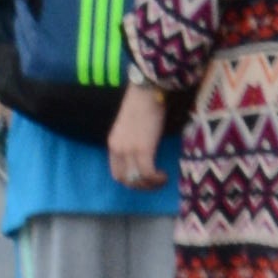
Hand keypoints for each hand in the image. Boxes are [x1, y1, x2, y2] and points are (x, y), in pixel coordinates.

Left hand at [108, 76, 171, 190]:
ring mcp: (128, 150)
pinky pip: (147, 174)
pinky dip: (157, 179)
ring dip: (151, 185)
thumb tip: (144, 159)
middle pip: (125, 180)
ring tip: (162, 179)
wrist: (147, 91)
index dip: (131, 181)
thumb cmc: (143, 105)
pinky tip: (165, 175)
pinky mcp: (142, 149)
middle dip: (141, 186)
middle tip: (155, 182)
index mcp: (113, 143)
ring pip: (137, 180)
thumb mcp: (132, 128)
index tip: (145, 179)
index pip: (116, 173)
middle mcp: (117, 149)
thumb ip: (133, 144)